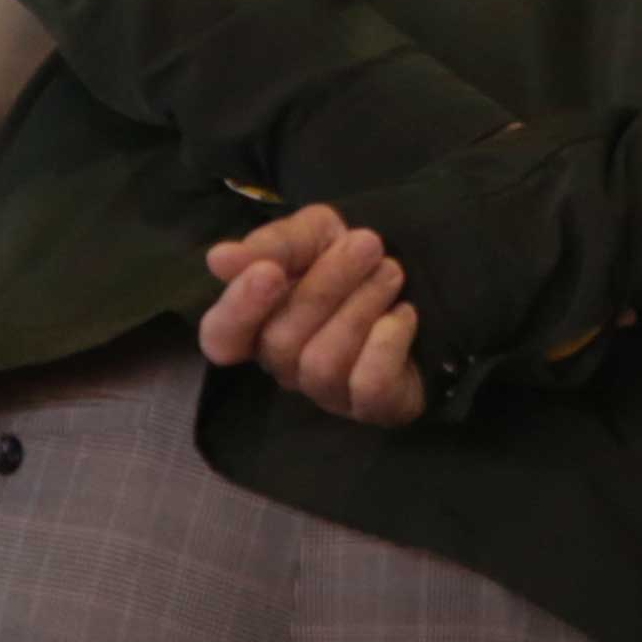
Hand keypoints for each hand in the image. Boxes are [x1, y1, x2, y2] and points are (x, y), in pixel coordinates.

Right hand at [198, 206, 427, 428]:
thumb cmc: (349, 259)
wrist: (422, 275)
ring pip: (322, 364)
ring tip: (391, 273)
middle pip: (281, 343)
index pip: (221, 338)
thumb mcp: (312, 234)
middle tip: (368, 245)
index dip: (238, 310)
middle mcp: (285, 366)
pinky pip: (368, 386)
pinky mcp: (373, 407)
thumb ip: (271, 244)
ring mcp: (326, 392)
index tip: (269, 272)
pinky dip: (388, 343)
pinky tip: (403, 315)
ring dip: (362, 307)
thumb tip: (219, 260)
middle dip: (328, 285)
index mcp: (258, 325)